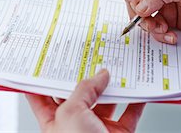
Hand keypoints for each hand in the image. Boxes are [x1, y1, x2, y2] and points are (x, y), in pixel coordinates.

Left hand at [26, 69, 144, 132]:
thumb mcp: (71, 113)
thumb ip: (85, 90)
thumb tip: (101, 76)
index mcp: (54, 120)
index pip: (43, 95)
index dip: (44, 77)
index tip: (47, 59)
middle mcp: (75, 123)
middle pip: (80, 93)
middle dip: (85, 75)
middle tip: (89, 55)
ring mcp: (98, 129)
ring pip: (106, 101)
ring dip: (113, 85)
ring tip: (116, 66)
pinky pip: (130, 113)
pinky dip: (136, 100)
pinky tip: (137, 88)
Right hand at [124, 0, 180, 44]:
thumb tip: (140, 5)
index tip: (137, 6)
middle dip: (140, 13)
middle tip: (150, 22)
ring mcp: (165, 4)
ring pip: (142, 15)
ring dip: (149, 26)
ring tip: (164, 30)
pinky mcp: (170, 21)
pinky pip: (153, 28)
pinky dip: (159, 34)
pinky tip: (172, 36)